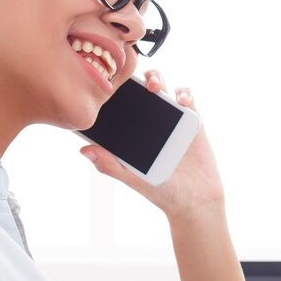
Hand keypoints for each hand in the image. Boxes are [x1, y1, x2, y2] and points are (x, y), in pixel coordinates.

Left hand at [80, 70, 225, 219]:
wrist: (196, 201)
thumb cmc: (163, 193)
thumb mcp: (134, 179)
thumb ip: (111, 166)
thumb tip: (83, 150)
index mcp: (133, 134)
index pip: (118, 106)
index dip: (112, 92)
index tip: (107, 87)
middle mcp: (149, 123)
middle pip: (138, 89)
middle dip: (133, 78)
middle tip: (132, 84)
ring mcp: (171, 119)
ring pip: (161, 86)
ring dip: (156, 79)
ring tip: (154, 87)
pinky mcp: (192, 120)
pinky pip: (187, 98)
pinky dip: (184, 94)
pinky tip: (181, 102)